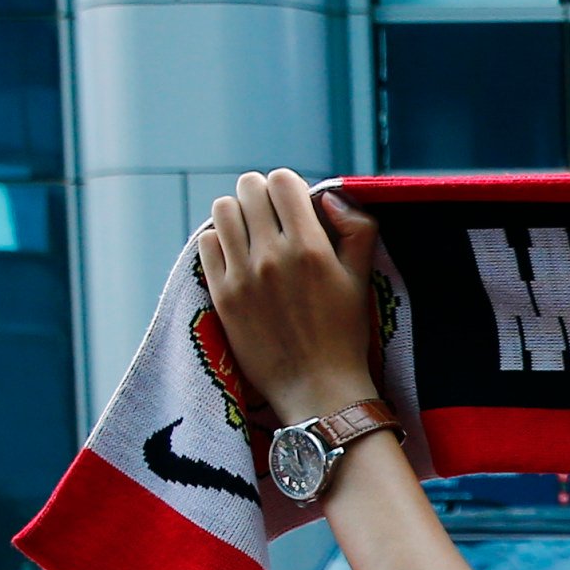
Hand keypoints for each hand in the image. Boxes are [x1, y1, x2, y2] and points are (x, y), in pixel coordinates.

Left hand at [194, 169, 383, 424]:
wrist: (317, 389)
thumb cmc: (345, 335)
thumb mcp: (362, 279)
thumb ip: (357, 229)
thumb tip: (328, 197)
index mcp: (311, 248)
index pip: (281, 180)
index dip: (288, 187)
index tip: (294, 207)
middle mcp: (273, 256)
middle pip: (249, 187)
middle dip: (262, 197)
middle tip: (273, 221)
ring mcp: (243, 275)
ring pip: (222, 209)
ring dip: (238, 215)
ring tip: (252, 236)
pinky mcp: (222, 294)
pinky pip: (206, 242)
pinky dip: (220, 242)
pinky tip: (238, 258)